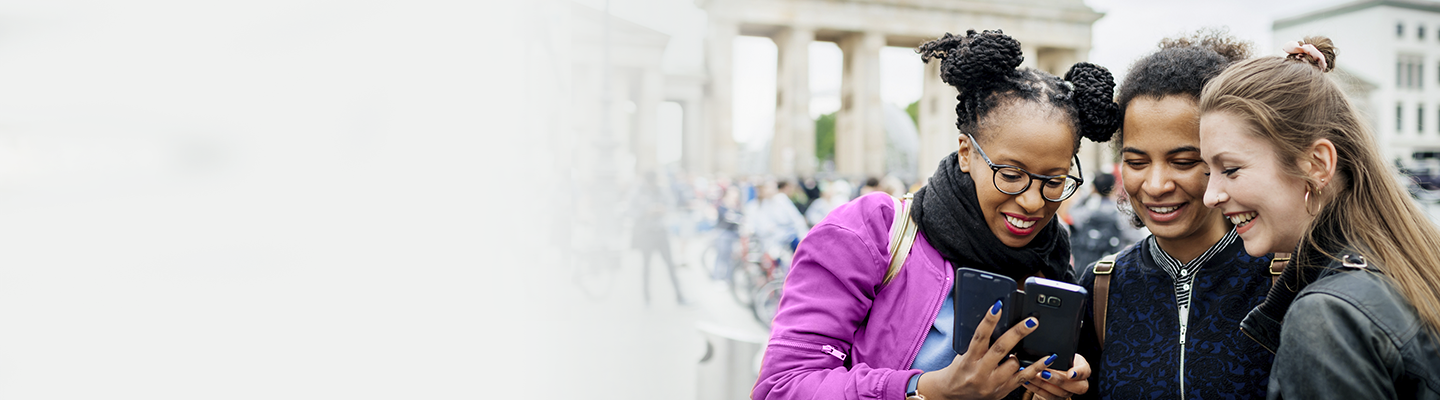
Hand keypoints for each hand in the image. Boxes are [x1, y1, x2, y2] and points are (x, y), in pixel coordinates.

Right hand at [918, 300, 1051, 399]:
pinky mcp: (1002, 391)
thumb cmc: (959, 371)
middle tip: (1031, 321)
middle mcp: (980, 371)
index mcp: (969, 359)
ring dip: (1020, 355)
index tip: (998, 306)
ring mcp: (992, 383)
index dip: (989, 321)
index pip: (980, 336)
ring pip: (1014, 364)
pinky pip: (1024, 378)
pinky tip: (1047, 358)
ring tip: (1020, 351)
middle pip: (1001, 348)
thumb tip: (997, 323)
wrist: (952, 395)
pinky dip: (1037, 367)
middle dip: (1018, 333)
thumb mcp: (963, 354)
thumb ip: (979, 343)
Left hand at [1022, 354, 1090, 399]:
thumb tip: (1051, 350)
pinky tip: (1027, 381)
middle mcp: (1078, 383)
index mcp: (1082, 368)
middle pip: (1076, 387)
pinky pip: (1047, 396)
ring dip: (1044, 384)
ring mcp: (1068, 392)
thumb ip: (1060, 352)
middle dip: (1059, 380)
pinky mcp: (1057, 398)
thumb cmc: (1059, 359)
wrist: (1053, 369)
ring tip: (1032, 375)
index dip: (1079, 373)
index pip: (1086, 371)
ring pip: (1060, 392)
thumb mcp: (1062, 352)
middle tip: (1045, 373)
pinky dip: (1036, 388)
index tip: (1070, 373)